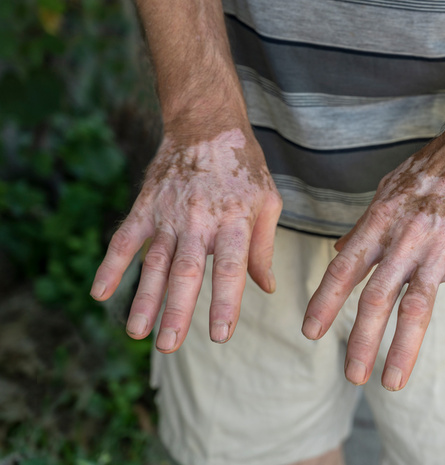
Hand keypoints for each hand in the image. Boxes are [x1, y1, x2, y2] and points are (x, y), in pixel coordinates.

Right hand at [91, 126, 281, 352]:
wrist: (208, 126)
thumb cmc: (245, 169)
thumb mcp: (268, 203)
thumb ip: (263, 248)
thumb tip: (266, 287)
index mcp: (235, 222)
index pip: (231, 268)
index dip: (225, 302)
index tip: (220, 335)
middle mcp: (200, 221)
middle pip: (187, 271)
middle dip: (176, 310)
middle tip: (168, 347)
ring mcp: (169, 213)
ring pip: (154, 261)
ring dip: (144, 298)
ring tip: (136, 333)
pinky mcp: (146, 206)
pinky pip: (125, 238)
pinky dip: (112, 264)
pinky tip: (101, 292)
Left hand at [302, 131, 444, 390]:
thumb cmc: (433, 169)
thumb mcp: (388, 190)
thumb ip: (364, 226)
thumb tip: (336, 251)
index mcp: (380, 223)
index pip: (345, 268)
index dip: (325, 301)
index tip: (309, 331)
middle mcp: (405, 238)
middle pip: (377, 297)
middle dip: (360, 339)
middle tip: (351, 375)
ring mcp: (440, 247)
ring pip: (417, 306)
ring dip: (403, 347)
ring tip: (391, 381)